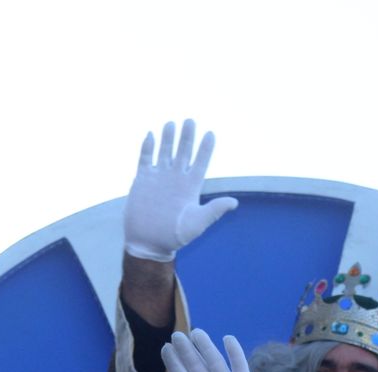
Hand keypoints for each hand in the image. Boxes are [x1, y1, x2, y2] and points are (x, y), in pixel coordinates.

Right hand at [123, 120, 238, 262]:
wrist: (148, 244)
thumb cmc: (174, 237)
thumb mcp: (196, 224)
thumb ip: (213, 211)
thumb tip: (234, 203)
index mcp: (190, 186)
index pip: (200, 162)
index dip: (206, 148)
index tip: (211, 134)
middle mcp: (176, 178)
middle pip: (183, 152)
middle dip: (187, 137)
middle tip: (190, 121)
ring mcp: (159, 178)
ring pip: (165, 151)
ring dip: (168, 138)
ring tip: (172, 123)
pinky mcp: (143, 180)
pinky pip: (145, 159)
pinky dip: (147, 147)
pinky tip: (150, 135)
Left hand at [148, 330, 280, 371]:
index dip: (173, 363)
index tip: (164, 348)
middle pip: (195, 365)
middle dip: (186, 350)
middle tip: (176, 334)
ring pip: (215, 361)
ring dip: (206, 346)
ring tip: (196, 332)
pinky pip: (239, 365)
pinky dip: (234, 352)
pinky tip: (227, 339)